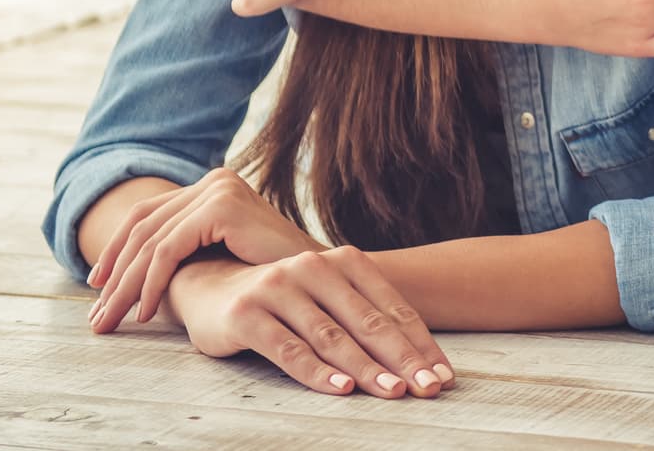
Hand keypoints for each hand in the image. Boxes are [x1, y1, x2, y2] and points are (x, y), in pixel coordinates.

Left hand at [88, 168, 320, 330]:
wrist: (321, 276)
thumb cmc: (273, 274)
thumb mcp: (222, 255)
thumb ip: (189, 249)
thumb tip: (133, 275)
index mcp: (212, 186)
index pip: (146, 215)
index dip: (116, 251)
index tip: (98, 289)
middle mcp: (214, 179)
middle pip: (142, 228)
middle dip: (114, 276)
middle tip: (98, 317)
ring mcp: (218, 189)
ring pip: (151, 242)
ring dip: (125, 286)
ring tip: (111, 321)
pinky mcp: (222, 207)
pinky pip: (169, 249)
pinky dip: (151, 284)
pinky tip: (146, 313)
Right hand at [164, 249, 454, 398]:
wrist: (209, 285)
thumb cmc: (283, 299)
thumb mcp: (327, 298)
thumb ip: (364, 317)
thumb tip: (420, 360)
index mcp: (342, 261)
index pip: (391, 308)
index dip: (420, 343)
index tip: (444, 375)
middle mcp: (312, 267)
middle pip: (367, 321)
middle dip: (402, 358)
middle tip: (428, 388)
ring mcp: (277, 288)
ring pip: (331, 336)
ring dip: (365, 368)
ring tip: (394, 392)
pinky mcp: (246, 313)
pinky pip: (288, 348)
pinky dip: (316, 371)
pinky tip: (340, 389)